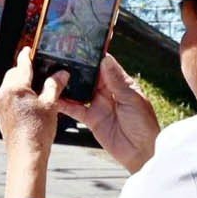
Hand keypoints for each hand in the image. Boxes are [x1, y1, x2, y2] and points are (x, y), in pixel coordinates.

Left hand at [0, 46, 64, 169]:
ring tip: (37, 90)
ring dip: (21, 84)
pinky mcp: (1, 115)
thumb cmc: (38, 131)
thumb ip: (54, 86)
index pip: (22, 63)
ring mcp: (0, 104)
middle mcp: (4, 93)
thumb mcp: (50, 105)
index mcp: (15, 87)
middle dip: (25, 70)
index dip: (27, 54)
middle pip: (14, 73)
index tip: (30, 49)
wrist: (26, 155)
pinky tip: (30, 104)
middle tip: (39, 71)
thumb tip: (61, 74)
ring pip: (10, 86)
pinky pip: (9, 98)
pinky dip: (18, 96)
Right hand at [56, 54, 160, 173]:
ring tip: (52, 75)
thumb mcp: (132, 99)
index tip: (80, 44)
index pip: (104, 64)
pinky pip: (75, 109)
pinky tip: (54, 98)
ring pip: (79, 90)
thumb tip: (105, 59)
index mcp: (120, 82)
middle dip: (76, 67)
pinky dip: (65, 104)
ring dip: (68, 84)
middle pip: (89, 75)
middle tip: (59, 57)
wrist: (141, 153)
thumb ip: (116, 81)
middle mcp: (107, 91)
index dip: (93, 55)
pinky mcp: (91, 119)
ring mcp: (98, 104)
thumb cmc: (144, 124)